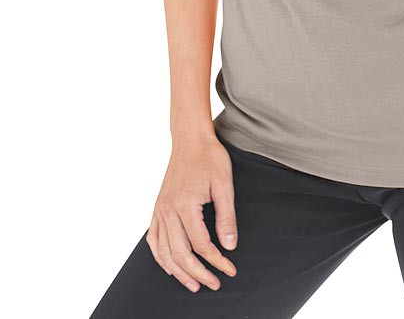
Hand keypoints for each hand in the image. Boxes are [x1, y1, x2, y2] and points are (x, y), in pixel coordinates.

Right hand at [145, 135, 238, 292]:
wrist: (190, 139)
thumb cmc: (209, 157)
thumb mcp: (225, 184)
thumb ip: (227, 216)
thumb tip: (230, 246)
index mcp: (185, 204)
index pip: (201, 245)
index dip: (217, 261)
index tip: (230, 270)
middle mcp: (168, 210)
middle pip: (180, 254)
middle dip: (198, 273)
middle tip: (214, 284)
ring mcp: (160, 210)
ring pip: (163, 252)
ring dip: (178, 272)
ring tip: (194, 284)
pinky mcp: (158, 208)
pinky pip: (154, 240)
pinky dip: (161, 257)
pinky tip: (171, 266)